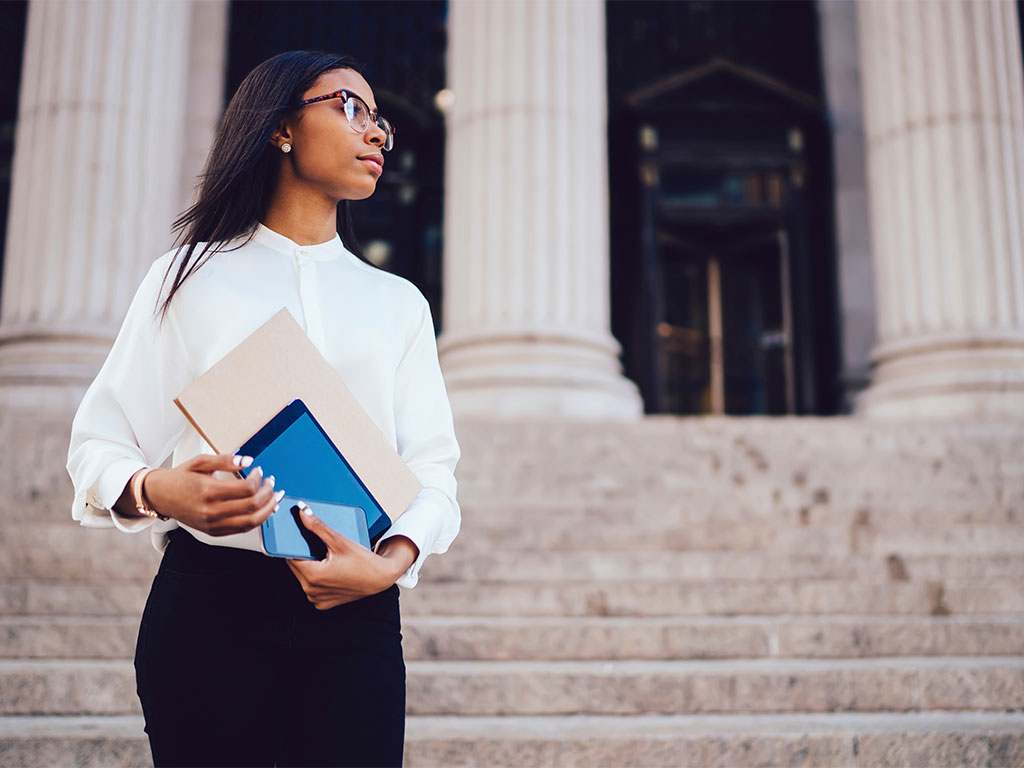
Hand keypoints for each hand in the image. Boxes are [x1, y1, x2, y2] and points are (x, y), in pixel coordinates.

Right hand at [143, 453, 283, 535]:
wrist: (160, 496)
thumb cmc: (181, 477)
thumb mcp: (200, 462)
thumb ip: (225, 459)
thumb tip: (248, 460)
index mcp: (209, 491)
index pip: (247, 489)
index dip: (259, 479)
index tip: (259, 470)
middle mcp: (212, 511)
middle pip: (253, 506)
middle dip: (269, 493)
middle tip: (272, 482)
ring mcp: (213, 524)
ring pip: (251, 522)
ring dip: (269, 509)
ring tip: (275, 498)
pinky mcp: (214, 532)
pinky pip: (242, 529)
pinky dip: (257, 520)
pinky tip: (264, 509)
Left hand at [286, 506, 417, 609]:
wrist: (381, 578)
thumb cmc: (364, 563)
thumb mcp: (340, 541)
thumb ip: (318, 527)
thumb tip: (304, 514)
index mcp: (313, 576)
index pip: (290, 556)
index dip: (294, 546)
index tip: (299, 539)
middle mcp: (312, 590)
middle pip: (296, 566)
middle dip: (304, 555)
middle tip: (319, 548)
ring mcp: (317, 598)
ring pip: (303, 577)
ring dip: (309, 566)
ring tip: (326, 559)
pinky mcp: (323, 603)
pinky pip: (312, 587)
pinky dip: (316, 578)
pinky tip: (329, 570)